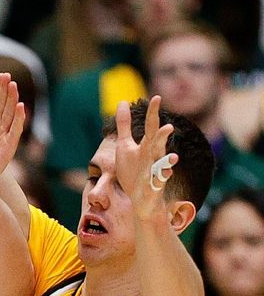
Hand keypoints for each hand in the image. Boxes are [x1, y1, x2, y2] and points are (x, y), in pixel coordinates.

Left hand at [0, 72, 24, 190]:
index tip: (2, 75)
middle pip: (3, 105)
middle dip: (6, 91)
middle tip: (8, 75)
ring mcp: (3, 136)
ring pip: (10, 115)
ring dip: (13, 101)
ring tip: (14, 86)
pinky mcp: (8, 146)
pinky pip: (14, 130)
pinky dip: (18, 119)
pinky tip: (20, 107)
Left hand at [114, 96, 178, 219]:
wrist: (140, 197)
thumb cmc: (133, 170)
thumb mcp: (124, 145)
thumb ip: (124, 125)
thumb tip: (122, 102)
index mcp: (146, 145)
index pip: (151, 127)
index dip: (153, 113)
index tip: (157, 98)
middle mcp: (153, 156)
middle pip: (158, 144)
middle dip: (162, 136)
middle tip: (168, 126)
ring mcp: (155, 172)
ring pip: (163, 163)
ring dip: (167, 159)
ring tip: (173, 157)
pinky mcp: (154, 186)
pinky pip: (159, 182)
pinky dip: (163, 178)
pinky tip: (167, 174)